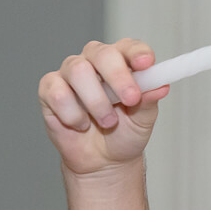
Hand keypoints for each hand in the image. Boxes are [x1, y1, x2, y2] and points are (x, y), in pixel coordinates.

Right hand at [38, 39, 171, 175]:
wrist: (103, 162)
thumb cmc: (124, 134)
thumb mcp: (143, 120)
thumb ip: (149, 100)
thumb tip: (161, 86)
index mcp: (121, 62)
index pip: (128, 47)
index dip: (137, 52)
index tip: (146, 64)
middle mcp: (94, 61)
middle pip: (102, 53)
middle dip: (118, 76)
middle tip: (131, 99)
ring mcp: (70, 73)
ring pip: (78, 71)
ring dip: (97, 102)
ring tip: (108, 123)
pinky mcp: (49, 89)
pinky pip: (58, 94)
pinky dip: (73, 114)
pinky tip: (81, 124)